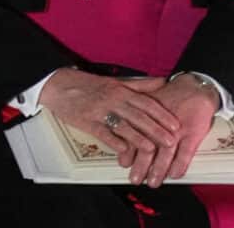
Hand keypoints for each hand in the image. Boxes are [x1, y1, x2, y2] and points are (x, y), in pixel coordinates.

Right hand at [39, 68, 181, 183]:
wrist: (57, 85)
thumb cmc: (87, 85)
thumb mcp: (115, 81)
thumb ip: (139, 85)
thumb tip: (162, 82)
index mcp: (120, 90)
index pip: (146, 103)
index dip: (162, 115)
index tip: (176, 126)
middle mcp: (112, 100)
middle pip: (138, 116)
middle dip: (156, 130)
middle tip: (171, 142)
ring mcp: (99, 111)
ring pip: (123, 126)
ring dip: (138, 139)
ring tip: (151, 150)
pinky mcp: (87, 122)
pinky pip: (103, 133)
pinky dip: (114, 142)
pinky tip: (124, 151)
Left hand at [125, 75, 222, 185]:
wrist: (193, 88)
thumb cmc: (169, 98)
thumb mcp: (147, 103)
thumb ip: (135, 119)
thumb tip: (120, 133)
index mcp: (147, 117)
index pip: (135, 136)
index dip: (128, 150)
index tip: (123, 163)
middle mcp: (160, 124)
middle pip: (148, 147)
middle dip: (141, 165)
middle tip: (135, 179)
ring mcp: (177, 130)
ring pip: (166, 152)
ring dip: (159, 169)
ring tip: (153, 181)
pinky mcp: (193, 133)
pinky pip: (186, 151)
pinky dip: (181, 164)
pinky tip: (175, 174)